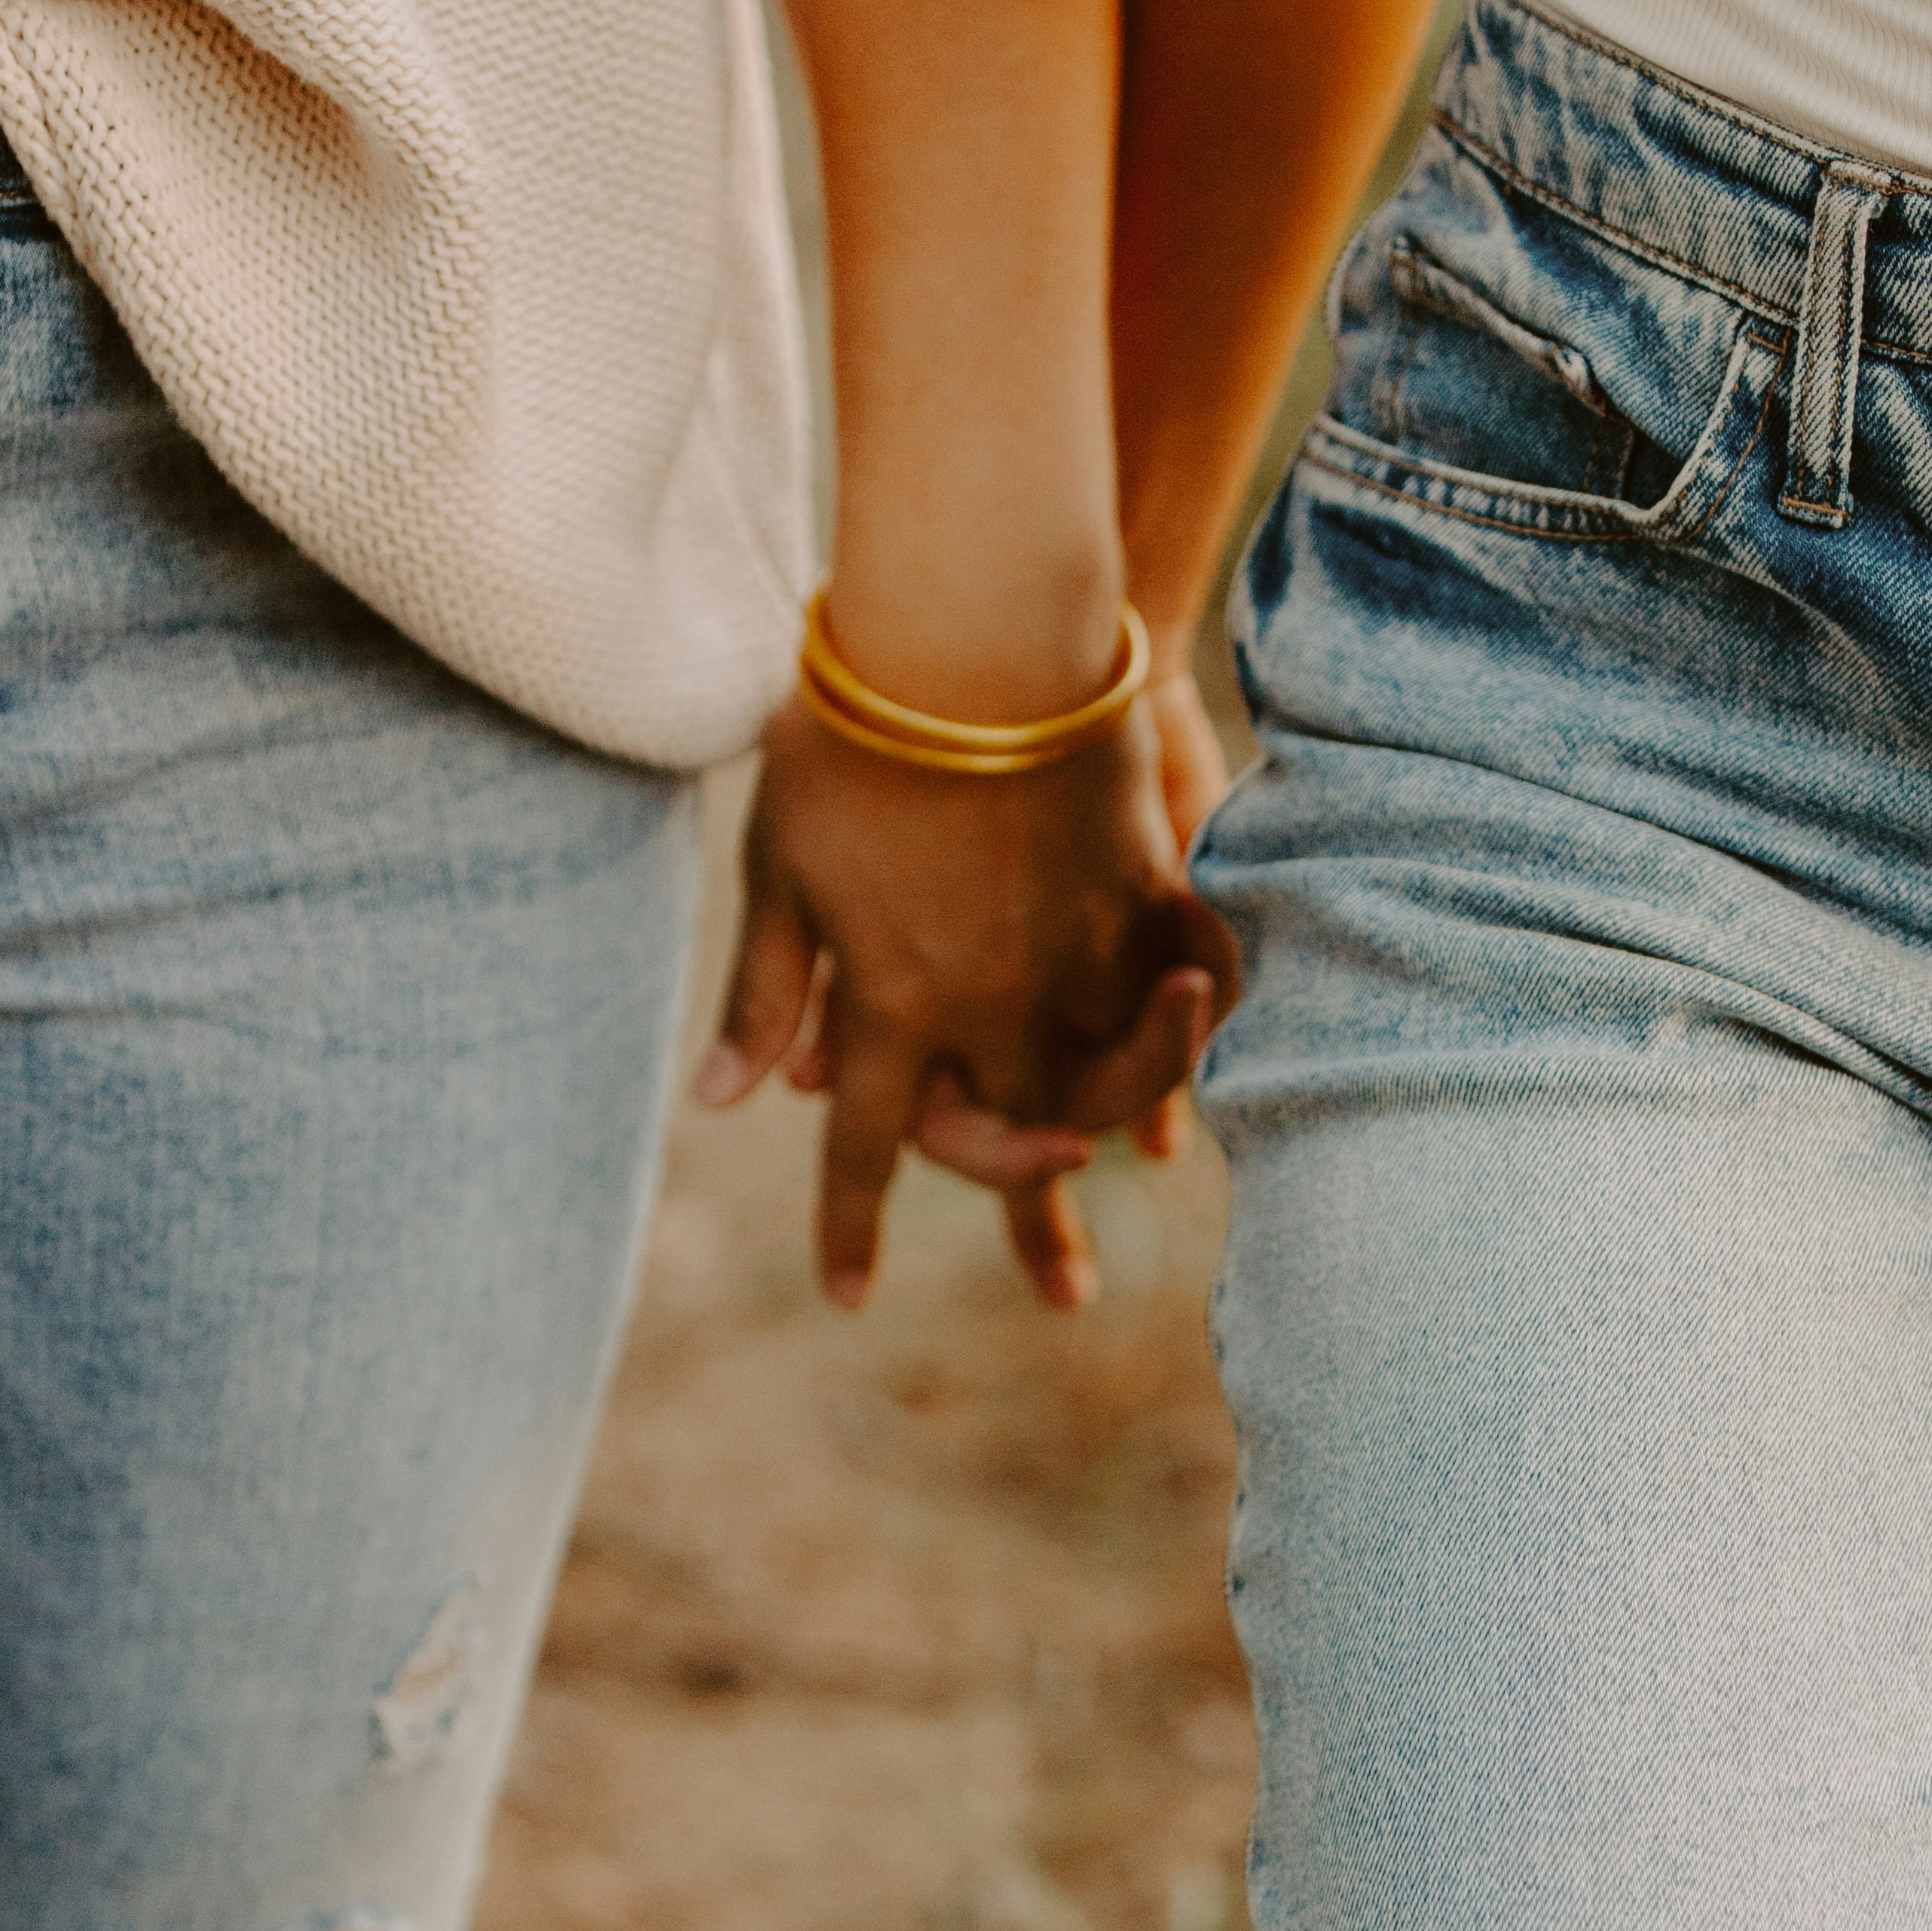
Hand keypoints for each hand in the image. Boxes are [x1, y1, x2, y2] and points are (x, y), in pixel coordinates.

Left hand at [698, 699, 1239, 1309]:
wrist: (977, 632)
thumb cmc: (852, 738)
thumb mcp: (781, 863)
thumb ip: (764, 989)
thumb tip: (725, 1104)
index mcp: (888, 1007)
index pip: (863, 1153)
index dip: (851, 1232)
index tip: (847, 1298)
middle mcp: (990, 1008)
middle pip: (1013, 1146)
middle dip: (1033, 1229)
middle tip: (1064, 1296)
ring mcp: (1077, 958)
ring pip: (1110, 1086)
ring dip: (1125, 1134)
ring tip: (1149, 1170)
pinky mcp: (1142, 897)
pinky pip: (1175, 997)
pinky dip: (1190, 1032)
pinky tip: (1206, 1046)